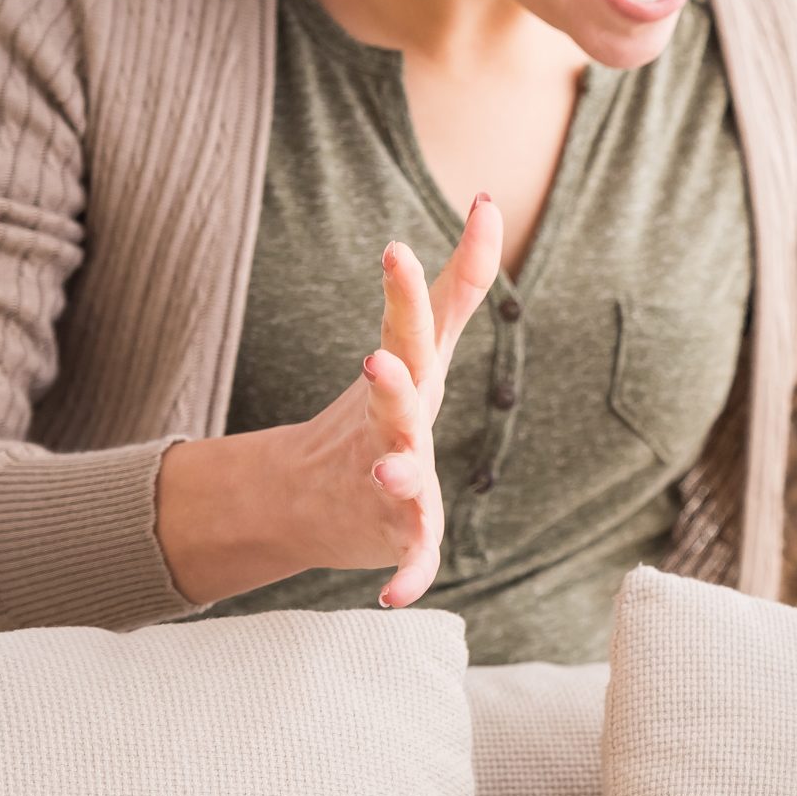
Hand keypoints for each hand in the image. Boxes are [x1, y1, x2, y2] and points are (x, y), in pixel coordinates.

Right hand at [291, 194, 503, 607]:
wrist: (308, 500)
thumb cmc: (383, 409)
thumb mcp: (425, 344)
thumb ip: (460, 278)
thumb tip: (488, 198)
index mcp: (402, 374)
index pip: (409, 327)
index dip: (407, 293)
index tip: (395, 249)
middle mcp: (390, 424)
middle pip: (397, 402)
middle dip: (390, 384)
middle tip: (376, 360)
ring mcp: (386, 480)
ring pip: (396, 479)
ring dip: (394, 476)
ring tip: (390, 474)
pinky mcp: (395, 534)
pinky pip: (406, 557)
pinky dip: (406, 575)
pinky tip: (399, 597)